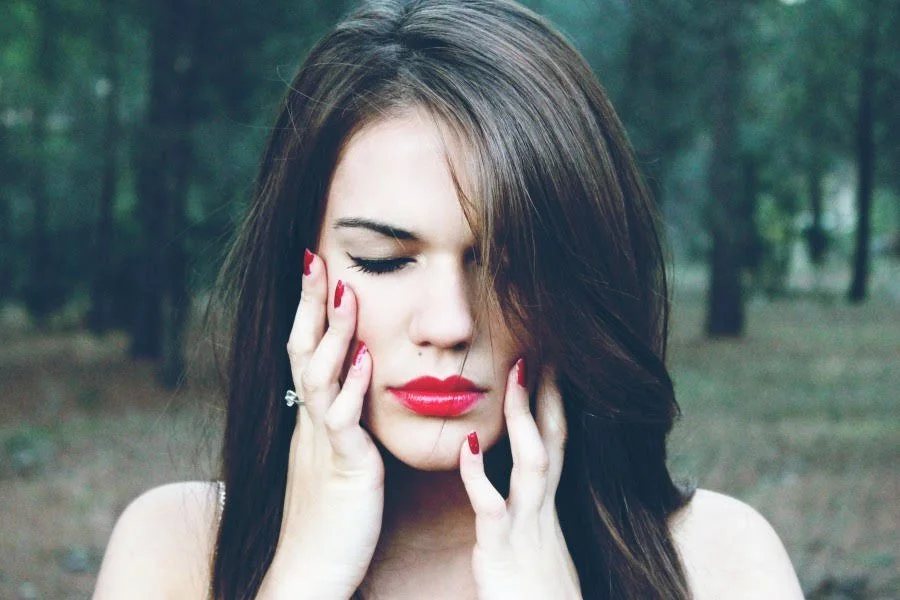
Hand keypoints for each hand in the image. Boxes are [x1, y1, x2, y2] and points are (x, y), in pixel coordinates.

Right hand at [258, 251, 383, 599]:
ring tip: (346, 292)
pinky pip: (344, 423)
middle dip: (309, 304)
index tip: (317, 267)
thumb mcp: (334, 458)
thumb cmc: (330, 518)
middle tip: (316, 257)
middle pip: (303, 351)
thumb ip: (342, 421)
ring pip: (319, 377)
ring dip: (333, 334)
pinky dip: (352, 389)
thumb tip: (356, 383)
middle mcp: (311, 423)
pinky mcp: (343, 469)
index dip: (308, 310)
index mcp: (312, 418)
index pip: (305, 351)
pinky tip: (364, 361)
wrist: (311, 571)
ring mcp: (323, 443)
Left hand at [459, 361, 580, 599]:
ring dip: (524, 419)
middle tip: (540, 348)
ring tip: (515, 377)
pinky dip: (480, 475)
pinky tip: (466, 446)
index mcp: (547, 507)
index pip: (555, 443)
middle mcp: (543, 510)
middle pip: (553, 440)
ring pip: (533, 463)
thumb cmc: (539, 595)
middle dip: (550, 395)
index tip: (549, 364)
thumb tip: (520, 492)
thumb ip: (529, 515)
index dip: (554, 403)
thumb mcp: (540, 547)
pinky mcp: (503, 552)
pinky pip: (492, 508)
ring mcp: (527, 528)